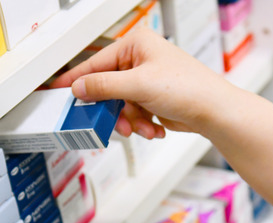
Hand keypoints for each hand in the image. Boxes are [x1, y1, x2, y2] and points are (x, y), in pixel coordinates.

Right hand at [52, 27, 232, 138]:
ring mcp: (146, 80)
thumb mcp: (139, 85)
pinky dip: (141, 124)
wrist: (214, 112)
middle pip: (107, 88)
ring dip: (130, 121)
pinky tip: (154, 127)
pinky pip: (133, 114)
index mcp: (136, 45)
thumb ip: (104, 86)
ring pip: (120, 106)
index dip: (77, 80)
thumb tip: (80, 88)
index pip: (96, 62)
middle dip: (114, 110)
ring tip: (143, 127)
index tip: (58, 91)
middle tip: (113, 121)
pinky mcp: (152, 99)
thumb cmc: (189, 88)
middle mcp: (140, 59)